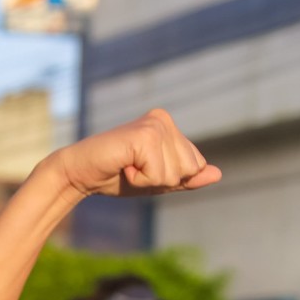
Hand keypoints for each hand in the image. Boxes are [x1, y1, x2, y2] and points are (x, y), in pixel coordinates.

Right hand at [53, 109, 221, 199]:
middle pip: (191, 169)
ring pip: (177, 174)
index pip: (197, 165)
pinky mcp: (145, 136)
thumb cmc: (117, 176)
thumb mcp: (158, 180)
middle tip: (135, 168)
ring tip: (128, 166)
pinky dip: (140, 181)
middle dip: (164, 180)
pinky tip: (123, 166)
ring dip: (150, 180)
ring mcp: (154, 125)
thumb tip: (218, 174)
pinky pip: (160, 176)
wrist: (81, 174)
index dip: (172, 178)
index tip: (144, 168)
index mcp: (169, 125)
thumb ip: (188, 178)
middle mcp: (163, 119)